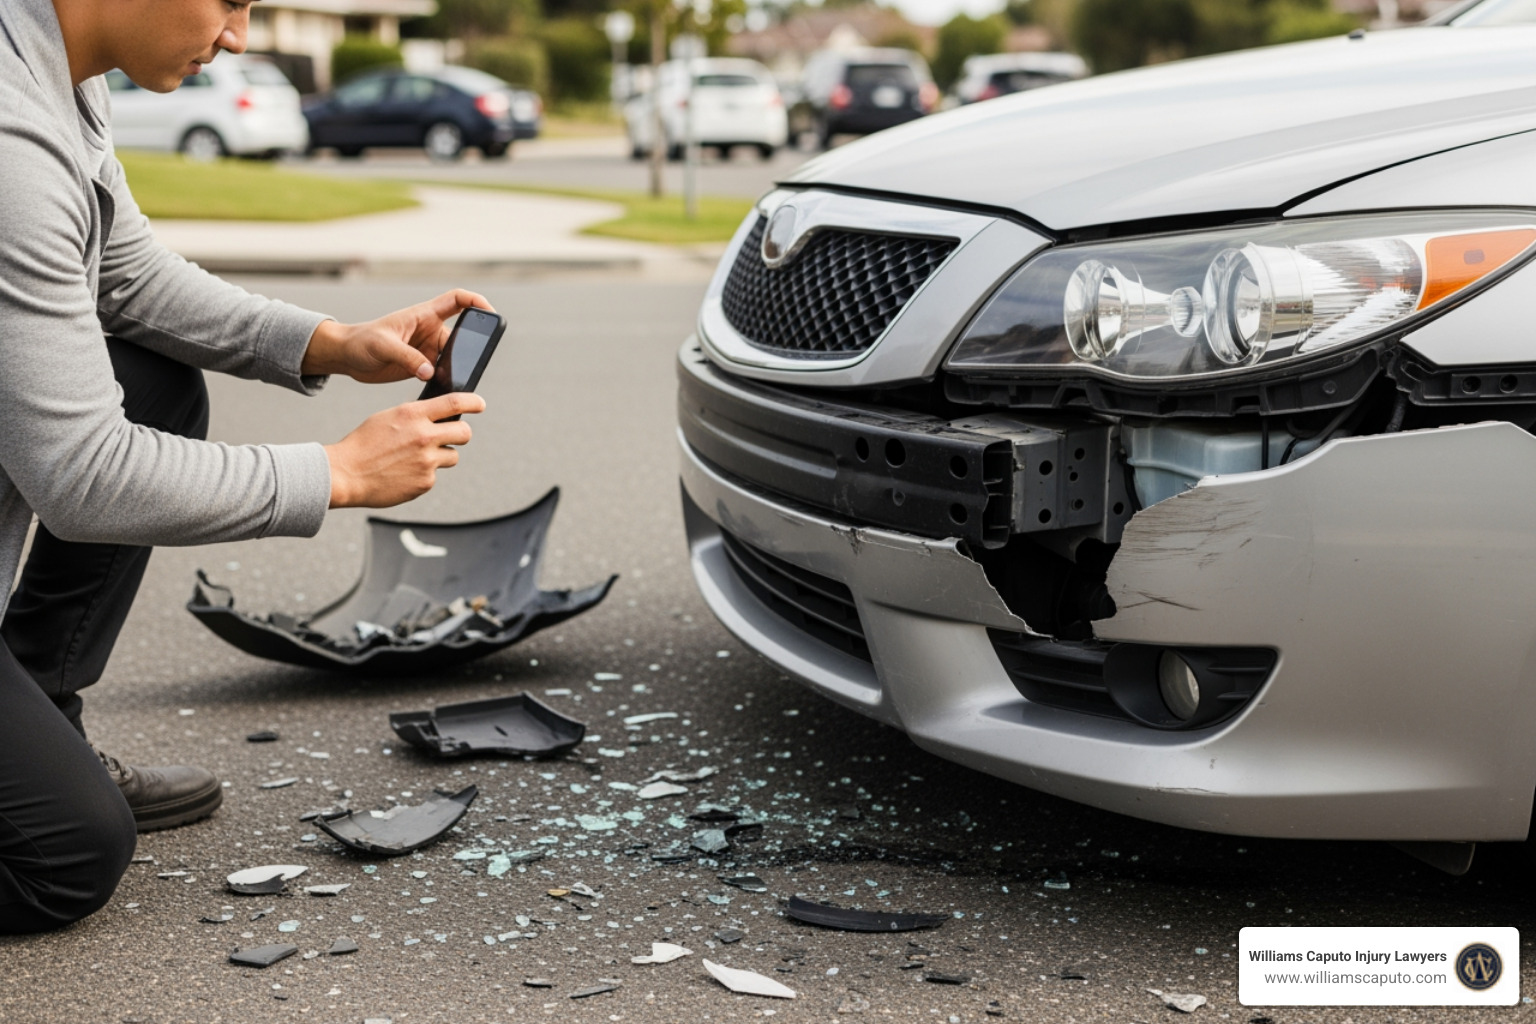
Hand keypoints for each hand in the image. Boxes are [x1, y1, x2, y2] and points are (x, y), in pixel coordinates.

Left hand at [302, 289, 493, 383]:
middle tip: (472, 363)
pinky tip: (443, 391)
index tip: (490, 313)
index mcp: (423, 315)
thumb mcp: (383, 346)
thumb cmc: (361, 341)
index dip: (476, 302)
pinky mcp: (423, 366)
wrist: (347, 357)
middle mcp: (430, 330)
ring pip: (454, 358)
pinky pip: (443, 372)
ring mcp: (428, 349)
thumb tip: (430, 372)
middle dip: (470, 348)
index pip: (457, 300)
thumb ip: (407, 358)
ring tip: (454, 381)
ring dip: (457, 369)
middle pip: (462, 336)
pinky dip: (446, 381)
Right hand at [324, 392, 486, 507]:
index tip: (480, 404)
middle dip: (462, 433)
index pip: (454, 402)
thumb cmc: (363, 444)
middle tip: (453, 436)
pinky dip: (423, 474)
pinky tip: (403, 472)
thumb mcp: (387, 417)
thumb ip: (413, 415)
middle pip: (465, 432)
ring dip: (440, 456)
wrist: (345, 474)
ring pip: (452, 456)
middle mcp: (424, 436)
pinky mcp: (426, 482)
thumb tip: (435, 415)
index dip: (473, 402)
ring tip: (414, 458)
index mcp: (413, 415)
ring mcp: (427, 461)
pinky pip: (434, 474)